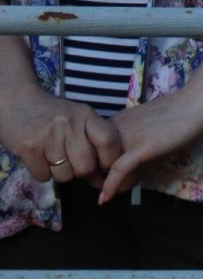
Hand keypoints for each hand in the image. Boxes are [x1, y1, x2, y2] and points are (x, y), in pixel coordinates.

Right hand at [0, 88, 120, 186]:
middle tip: (73, 163)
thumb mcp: (78, 117)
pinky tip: (39, 158)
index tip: (104, 167)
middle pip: (86, 166)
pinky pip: (43, 176)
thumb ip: (94, 139)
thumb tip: (108, 175)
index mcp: (86, 115)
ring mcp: (48, 136)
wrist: (17, 102)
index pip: (108, 141)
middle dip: (81, 172)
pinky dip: (42, 173)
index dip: (109, 160)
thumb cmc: (53, 115)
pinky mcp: (29, 148)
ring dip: (60, 173)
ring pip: (65, 174)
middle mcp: (70, 124)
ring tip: (54, 157)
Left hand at [97, 88, 202, 203]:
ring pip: (107, 169)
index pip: (96, 152)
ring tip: (128, 187)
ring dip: (113, 184)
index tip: (110, 178)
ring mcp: (127, 137)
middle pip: (99, 161)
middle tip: (126, 182)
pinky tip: (106, 198)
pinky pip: (118, 170)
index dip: (101, 168)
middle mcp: (115, 128)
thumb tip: (128, 170)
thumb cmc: (180, 113)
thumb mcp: (149, 130)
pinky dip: (110, 186)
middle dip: (106, 177)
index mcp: (116, 122)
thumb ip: (135, 145)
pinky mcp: (140, 147)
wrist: (199, 101)